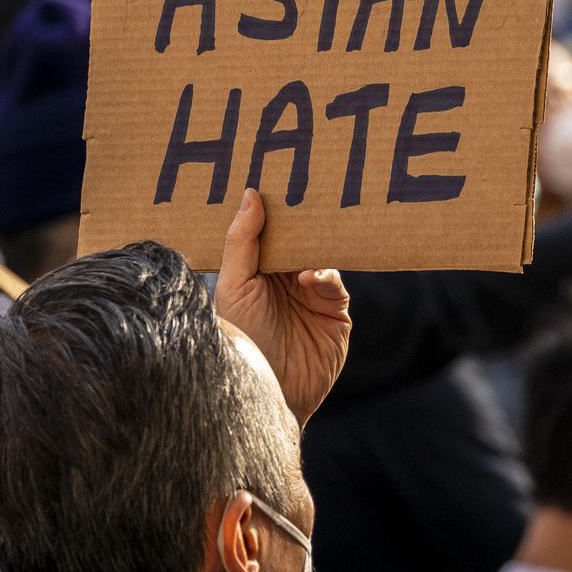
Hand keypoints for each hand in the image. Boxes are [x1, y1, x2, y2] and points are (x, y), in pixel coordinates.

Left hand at [215, 188, 351, 425]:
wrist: (267, 394)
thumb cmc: (241, 341)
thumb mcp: (234, 286)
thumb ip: (243, 241)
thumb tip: (250, 194)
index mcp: (258, 271)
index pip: (271, 230)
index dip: (274, 207)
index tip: (279, 176)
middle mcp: (286, 281)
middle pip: (300, 239)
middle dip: (303, 218)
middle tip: (308, 187)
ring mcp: (312, 297)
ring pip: (322, 256)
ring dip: (318, 244)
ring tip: (314, 226)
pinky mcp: (336, 315)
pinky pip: (335, 286)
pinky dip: (325, 277)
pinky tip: (310, 279)